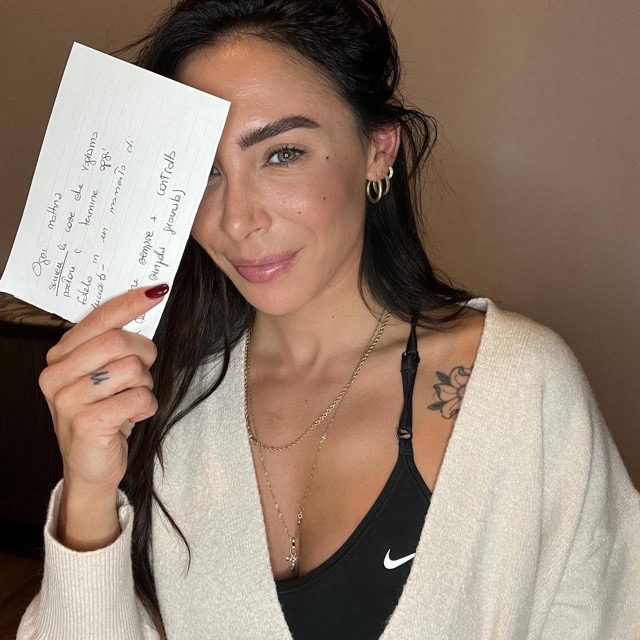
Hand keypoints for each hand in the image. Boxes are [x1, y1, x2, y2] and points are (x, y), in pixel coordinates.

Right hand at [39, 284, 168, 496]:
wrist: (90, 466)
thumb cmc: (103, 415)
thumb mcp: (103, 376)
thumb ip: (113, 346)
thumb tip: (147, 305)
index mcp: (61, 356)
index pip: (99, 319)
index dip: (131, 304)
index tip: (157, 291)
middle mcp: (56, 374)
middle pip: (119, 341)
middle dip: (145, 354)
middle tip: (143, 373)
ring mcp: (68, 399)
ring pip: (133, 369)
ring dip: (145, 385)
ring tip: (131, 400)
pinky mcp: (86, 422)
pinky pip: (138, 397)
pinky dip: (146, 406)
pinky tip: (133, 416)